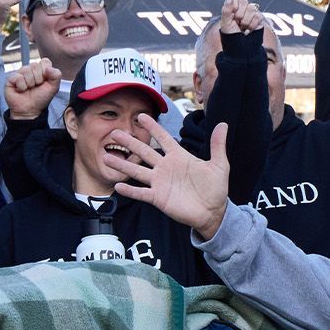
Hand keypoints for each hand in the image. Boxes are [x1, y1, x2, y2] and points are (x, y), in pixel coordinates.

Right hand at [5, 60, 62, 120]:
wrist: (29, 111)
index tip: (45, 82)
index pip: (45, 62)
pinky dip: (21, 86)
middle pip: (35, 65)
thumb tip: (49, 68)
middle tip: (35, 87)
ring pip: (26, 70)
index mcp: (41, 70)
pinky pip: (18, 77)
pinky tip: (21, 90)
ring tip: (28, 89)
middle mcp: (30, 70)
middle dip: (38, 79)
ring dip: (29, 83)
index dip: (46, 72)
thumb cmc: (40, 99)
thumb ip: (56, 76)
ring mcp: (20, 73)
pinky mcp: (11, 78)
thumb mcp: (53, 88)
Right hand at [106, 116, 230, 236]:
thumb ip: (217, 146)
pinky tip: (117, 187)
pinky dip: (130, 191)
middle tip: (115, 132)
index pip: (163, 138)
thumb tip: (223, 125)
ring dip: (122, 165)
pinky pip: (141, 193)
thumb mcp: (219, 165)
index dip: (153, 127)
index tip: (141, 116)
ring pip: (137, 171)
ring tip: (106, 157)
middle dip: (130, 142)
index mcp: (179, 157)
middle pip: (144, 152)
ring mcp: (160, 183)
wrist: (213, 213)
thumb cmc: (216, 189)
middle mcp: (166, 167)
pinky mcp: (158, 198)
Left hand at [220, 0, 264, 35]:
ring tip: (243, 28)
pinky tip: (249, 30)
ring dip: (246, 21)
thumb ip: (226, 9)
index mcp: (232, 6)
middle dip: (239, 15)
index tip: (232, 16)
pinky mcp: (259, 18)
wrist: (241, 48)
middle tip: (237, 24)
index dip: (233, 6)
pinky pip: (258, 16)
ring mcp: (251, 12)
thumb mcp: (225, 23)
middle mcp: (242, 7)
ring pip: (251, 8)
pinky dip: (252, 26)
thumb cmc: (231, 35)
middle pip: (244, 1)